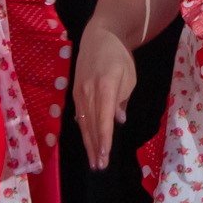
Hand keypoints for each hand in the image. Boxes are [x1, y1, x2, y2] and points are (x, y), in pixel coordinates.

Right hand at [75, 24, 138, 170]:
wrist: (100, 35)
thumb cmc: (118, 56)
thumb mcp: (128, 76)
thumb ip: (121, 99)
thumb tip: (117, 121)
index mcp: (104, 85)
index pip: (103, 116)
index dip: (104, 137)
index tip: (105, 154)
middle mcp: (88, 90)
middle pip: (92, 124)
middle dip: (96, 147)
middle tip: (100, 167)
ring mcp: (79, 92)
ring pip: (83, 122)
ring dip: (89, 143)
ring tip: (94, 161)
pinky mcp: (74, 92)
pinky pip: (79, 115)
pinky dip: (83, 130)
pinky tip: (87, 143)